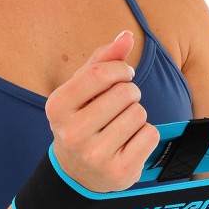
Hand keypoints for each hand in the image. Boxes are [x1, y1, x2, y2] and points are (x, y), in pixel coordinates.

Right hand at [45, 31, 159, 191]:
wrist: (78, 172)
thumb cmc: (84, 118)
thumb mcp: (84, 88)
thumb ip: (104, 58)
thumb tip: (127, 35)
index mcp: (57, 106)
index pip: (100, 73)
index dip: (120, 69)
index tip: (123, 75)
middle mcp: (72, 133)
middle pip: (124, 93)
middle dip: (130, 92)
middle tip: (120, 104)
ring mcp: (95, 156)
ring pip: (138, 114)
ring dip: (137, 114)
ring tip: (121, 125)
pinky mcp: (119, 172)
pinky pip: (150, 135)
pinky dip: (145, 134)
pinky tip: (129, 142)